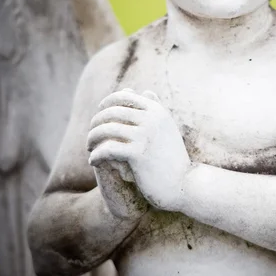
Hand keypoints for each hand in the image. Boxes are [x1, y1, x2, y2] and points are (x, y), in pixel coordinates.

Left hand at [87, 89, 190, 210]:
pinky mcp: (138, 155)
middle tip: (92, 136)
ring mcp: (145, 136)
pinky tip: (93, 161)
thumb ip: (156, 109)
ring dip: (92, 138)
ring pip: (106, 129)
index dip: (106, 104)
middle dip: (96, 123)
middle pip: (111, 112)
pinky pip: (107, 149)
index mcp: (157, 110)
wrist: (185, 184)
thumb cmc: (172, 157)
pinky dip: (96, 155)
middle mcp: (151, 119)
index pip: (124, 97)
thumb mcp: (167, 128)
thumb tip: (146, 91)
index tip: (99, 115)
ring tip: (90, 148)